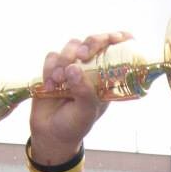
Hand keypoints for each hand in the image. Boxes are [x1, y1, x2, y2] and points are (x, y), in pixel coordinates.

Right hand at [29, 31, 131, 165]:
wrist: (50, 134)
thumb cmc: (75, 125)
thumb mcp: (86, 112)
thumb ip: (83, 91)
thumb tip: (74, 68)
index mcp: (106, 78)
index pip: (117, 52)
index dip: (120, 39)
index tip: (118, 37)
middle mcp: (91, 68)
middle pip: (94, 41)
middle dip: (90, 43)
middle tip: (83, 56)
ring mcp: (72, 66)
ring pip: (72, 46)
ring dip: (65, 59)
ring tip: (60, 81)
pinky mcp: (54, 68)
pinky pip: (52, 57)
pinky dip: (50, 68)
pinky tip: (50, 86)